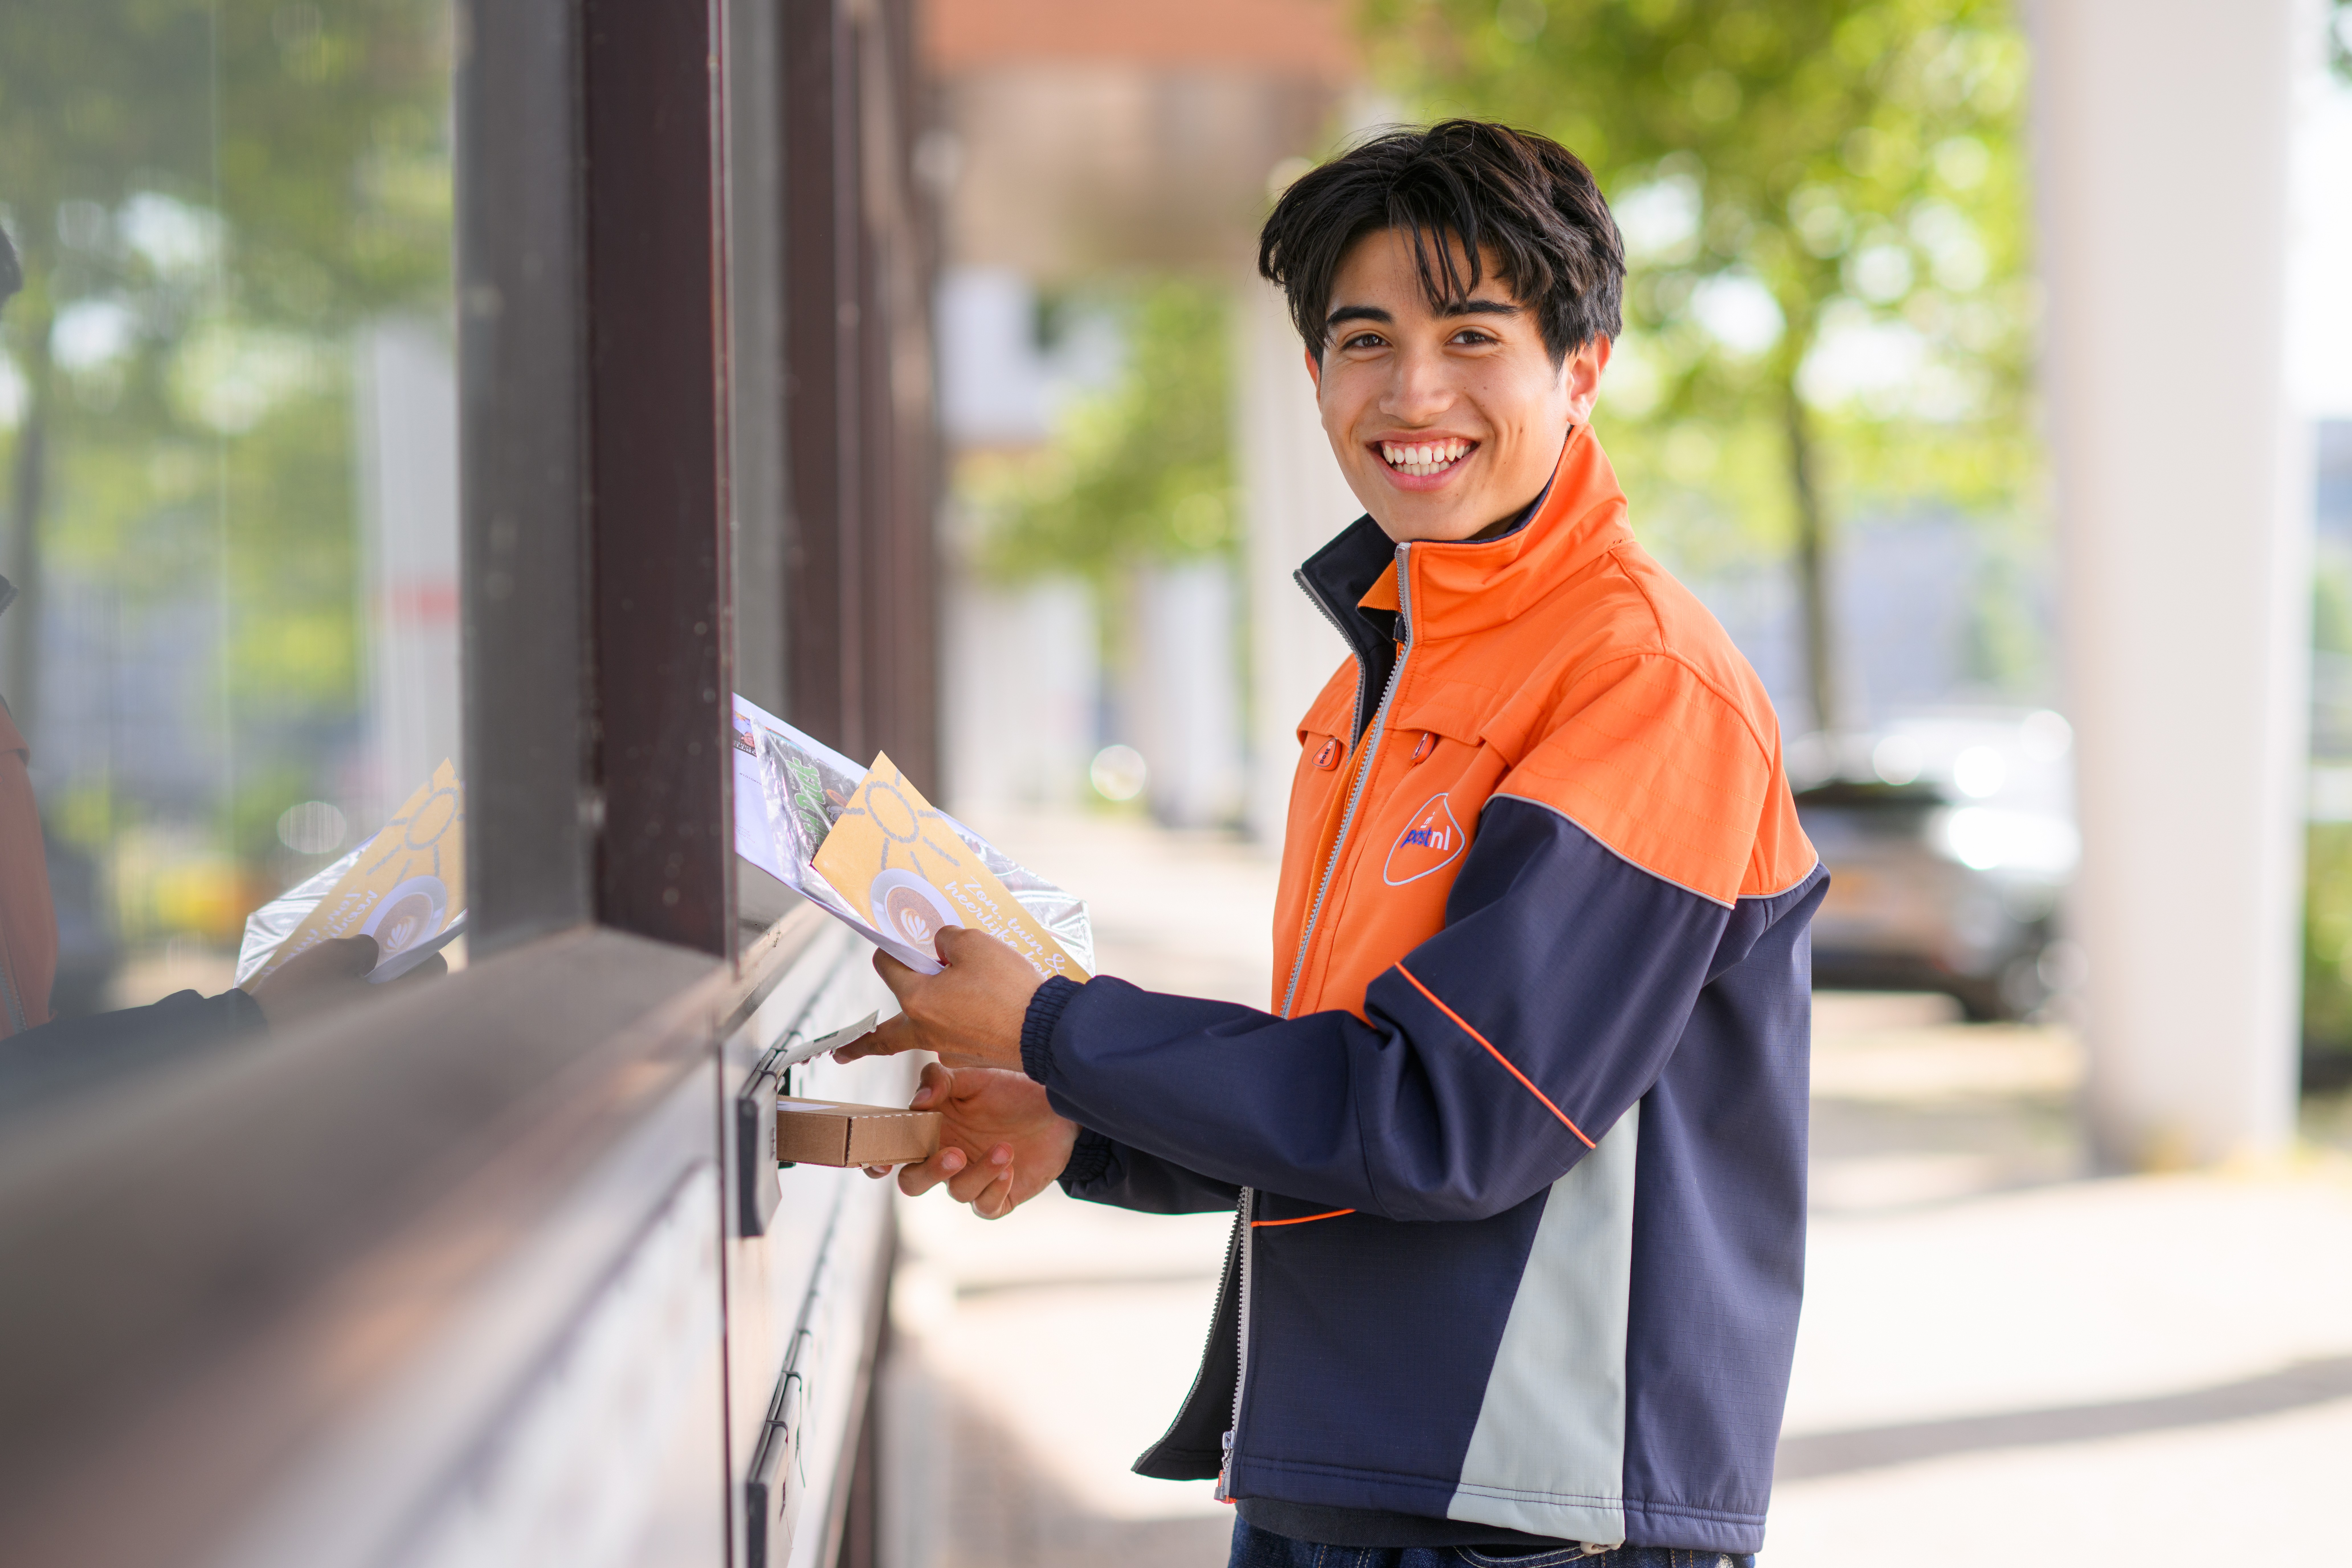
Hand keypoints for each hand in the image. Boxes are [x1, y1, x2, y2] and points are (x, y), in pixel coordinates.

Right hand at [245, 935, 447, 1029]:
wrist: (257, 1032)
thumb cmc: (298, 993)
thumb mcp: (331, 957)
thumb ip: (362, 948)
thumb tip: (373, 950)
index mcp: (395, 1002)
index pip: (434, 973)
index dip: (424, 953)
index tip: (406, 942)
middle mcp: (390, 1026)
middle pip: (412, 990)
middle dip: (399, 971)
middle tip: (379, 954)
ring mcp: (370, 1041)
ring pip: (386, 1005)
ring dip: (377, 988)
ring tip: (354, 971)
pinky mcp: (344, 1048)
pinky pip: (364, 1020)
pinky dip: (358, 1004)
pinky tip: (336, 992)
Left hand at [832, 925, 1041, 1071]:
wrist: (1046, 1030)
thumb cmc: (1008, 986)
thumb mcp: (974, 944)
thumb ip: (948, 940)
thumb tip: (942, 946)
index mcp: (918, 1001)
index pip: (887, 968)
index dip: (890, 949)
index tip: (892, 943)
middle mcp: (926, 1031)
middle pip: (884, 1037)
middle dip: (860, 1044)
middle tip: (840, 1053)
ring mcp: (950, 1049)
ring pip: (925, 1032)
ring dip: (925, 1017)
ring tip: (945, 997)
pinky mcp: (973, 1057)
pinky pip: (957, 1037)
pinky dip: (961, 1023)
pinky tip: (983, 1007)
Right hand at [866, 1062, 1076, 1219]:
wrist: (1056, 1104)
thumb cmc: (1008, 1089)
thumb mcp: (972, 1077)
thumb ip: (939, 1080)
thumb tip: (917, 1102)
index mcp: (929, 1131)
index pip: (893, 1151)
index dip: (878, 1161)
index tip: (881, 1162)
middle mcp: (945, 1159)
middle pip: (914, 1182)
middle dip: (929, 1173)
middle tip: (955, 1153)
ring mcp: (972, 1179)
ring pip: (957, 1191)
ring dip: (979, 1171)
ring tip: (1005, 1148)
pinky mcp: (999, 1196)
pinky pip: (985, 1206)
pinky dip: (995, 1189)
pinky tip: (1009, 1167)